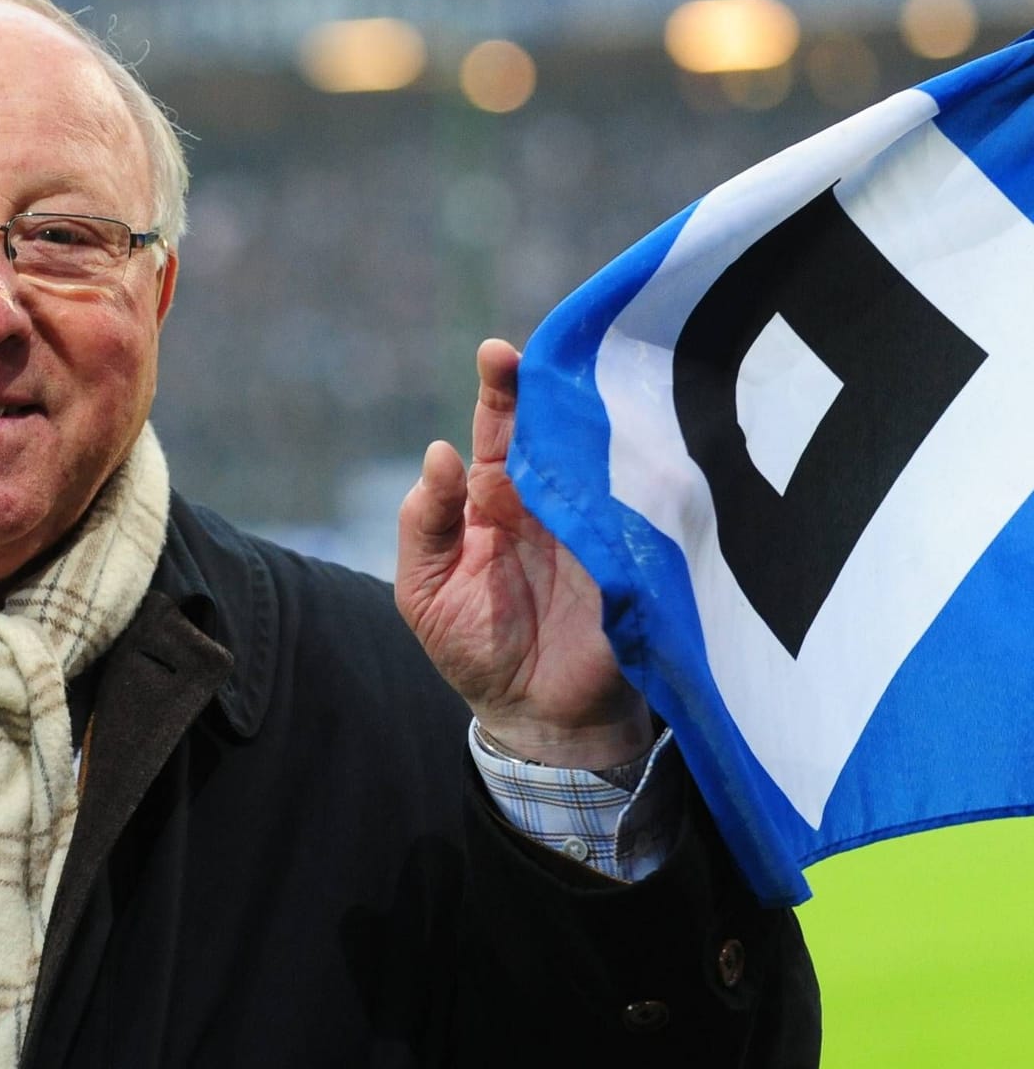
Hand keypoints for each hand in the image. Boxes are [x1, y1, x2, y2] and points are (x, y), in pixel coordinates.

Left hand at [394, 339, 652, 768]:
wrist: (538, 719)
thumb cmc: (477, 649)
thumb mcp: (425, 591)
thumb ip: (424, 524)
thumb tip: (439, 454)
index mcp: (497, 497)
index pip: (500, 427)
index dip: (501, 388)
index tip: (497, 352)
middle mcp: (551, 497)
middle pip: (558, 425)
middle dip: (556, 383)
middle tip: (553, 350)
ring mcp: (599, 521)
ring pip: (605, 453)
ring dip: (602, 419)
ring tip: (595, 382)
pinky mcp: (638, 554)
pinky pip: (644, 506)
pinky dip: (643, 476)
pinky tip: (642, 443)